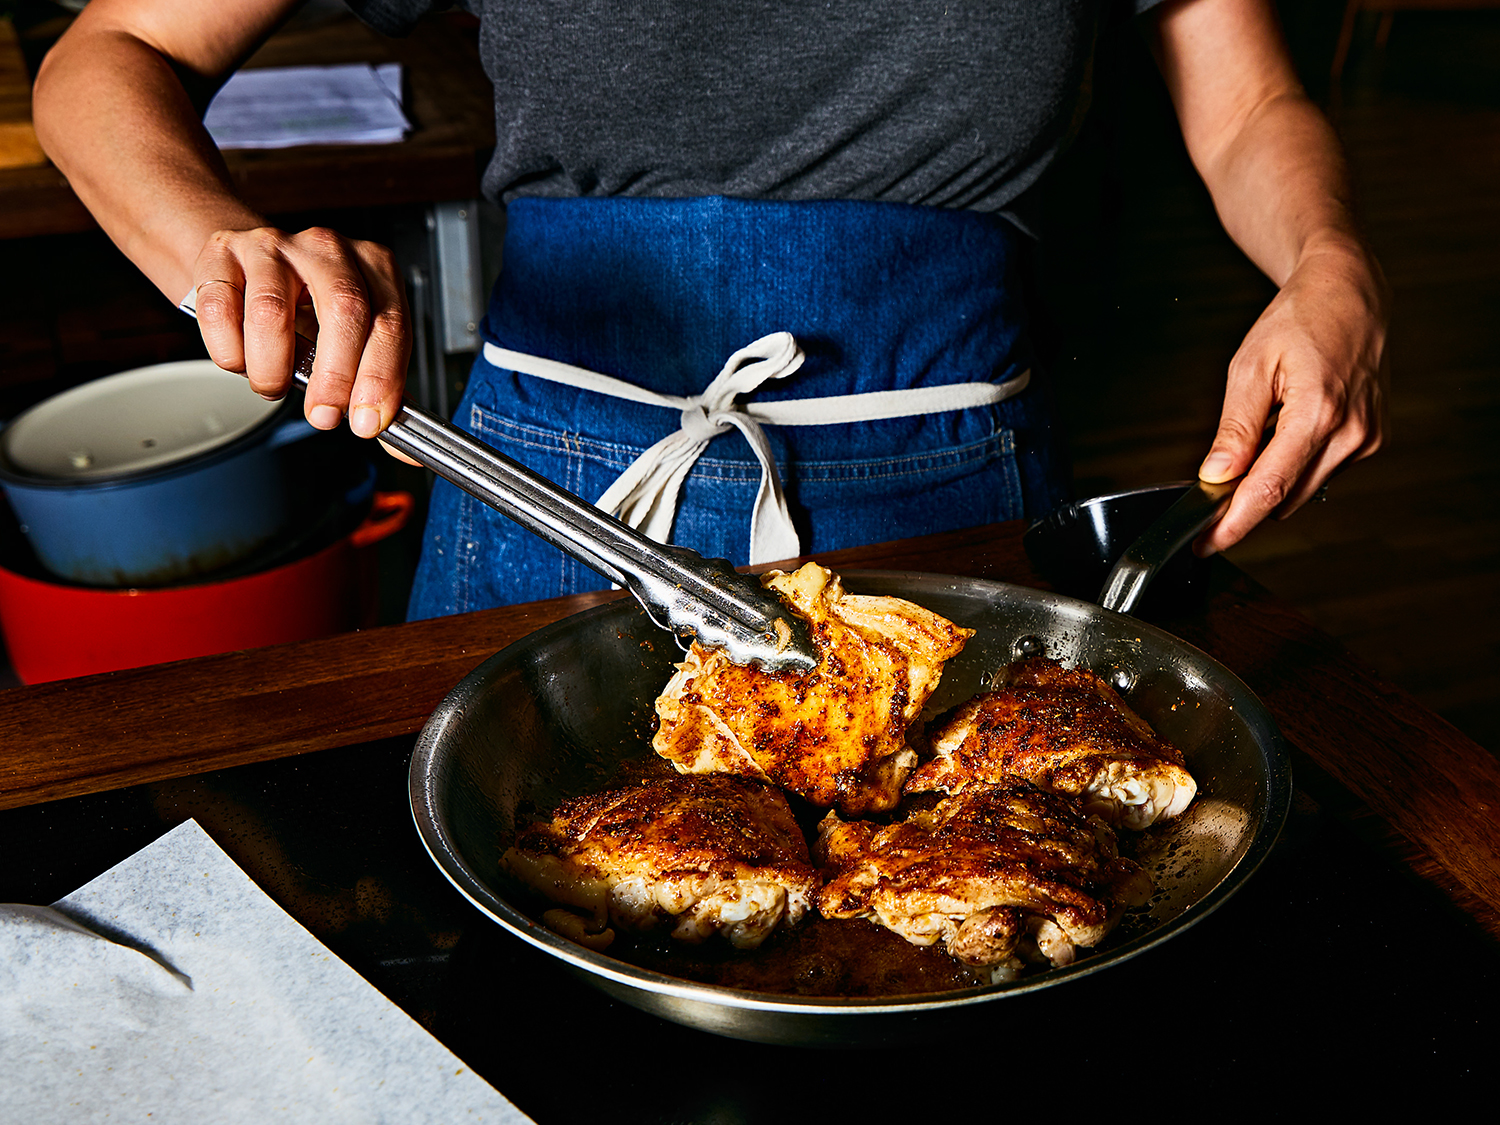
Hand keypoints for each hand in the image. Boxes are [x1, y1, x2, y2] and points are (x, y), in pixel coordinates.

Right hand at [191, 226, 410, 438]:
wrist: (250, 267)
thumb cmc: (310, 309)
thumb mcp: (357, 343)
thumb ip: (378, 391)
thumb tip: (406, 449)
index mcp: (376, 267)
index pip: (390, 323)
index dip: (381, 378)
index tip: (367, 421)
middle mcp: (329, 249)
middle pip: (344, 309)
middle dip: (335, 376)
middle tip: (323, 415)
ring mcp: (273, 245)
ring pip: (272, 312)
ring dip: (271, 368)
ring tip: (273, 385)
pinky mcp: (222, 253)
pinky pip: (220, 310)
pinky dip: (229, 350)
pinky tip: (242, 360)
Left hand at [1195, 240, 1387, 553]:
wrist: (1350, 294)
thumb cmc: (1299, 319)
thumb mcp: (1250, 367)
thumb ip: (1235, 428)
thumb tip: (1216, 475)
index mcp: (1318, 413)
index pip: (1268, 489)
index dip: (1233, 524)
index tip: (1207, 544)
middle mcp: (1352, 432)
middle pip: (1285, 497)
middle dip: (1244, 503)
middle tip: (1210, 494)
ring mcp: (1367, 438)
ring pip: (1303, 489)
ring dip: (1272, 480)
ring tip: (1260, 433)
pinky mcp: (1373, 439)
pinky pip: (1322, 472)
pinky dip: (1295, 464)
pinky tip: (1288, 429)